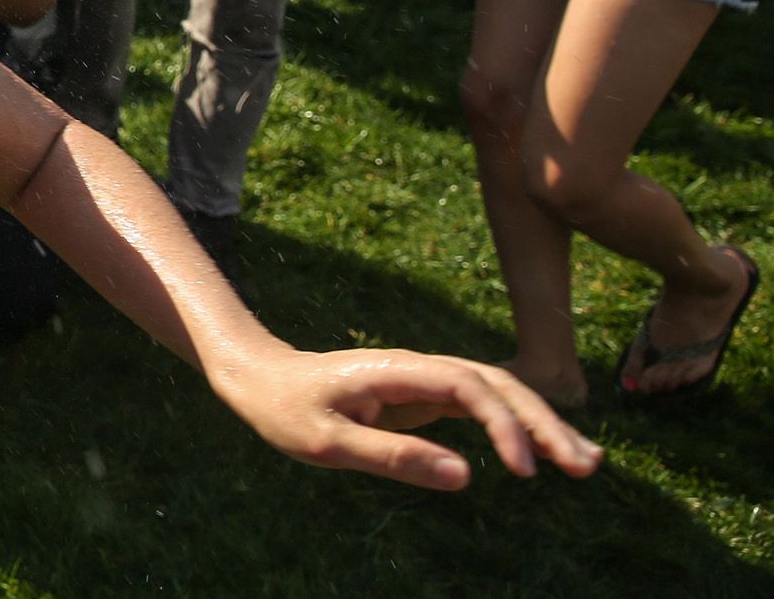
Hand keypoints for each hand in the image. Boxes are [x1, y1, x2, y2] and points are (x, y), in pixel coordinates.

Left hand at [211, 346, 602, 490]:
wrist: (260, 377)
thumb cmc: (285, 409)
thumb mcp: (327, 442)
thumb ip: (392, 457)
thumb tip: (465, 476)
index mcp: (398, 371)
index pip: (469, 387)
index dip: (504, 424)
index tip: (524, 470)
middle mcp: (419, 369)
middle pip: (498, 383)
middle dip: (544, 421)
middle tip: (586, 466)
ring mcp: (425, 380)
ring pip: (498, 393)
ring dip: (541, 423)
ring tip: (586, 463)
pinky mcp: (425, 397)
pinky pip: (481, 408)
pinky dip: (516, 428)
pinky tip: (543, 455)